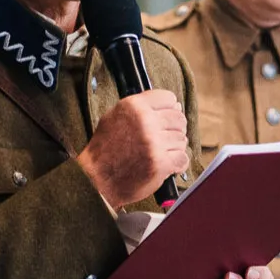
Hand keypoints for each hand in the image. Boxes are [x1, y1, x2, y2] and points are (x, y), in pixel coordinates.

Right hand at [77, 90, 188, 207]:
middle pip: (179, 119)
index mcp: (134, 106)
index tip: (166, 118)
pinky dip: (177, 163)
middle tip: (163, 140)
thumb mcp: (115, 117)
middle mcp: (145, 121)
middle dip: (174, 130)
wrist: (97, 180)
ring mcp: (153, 142)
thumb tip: (173, 104)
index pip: (168, 98)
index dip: (170, 109)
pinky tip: (165, 165)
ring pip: (182, 139)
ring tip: (158, 154)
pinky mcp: (160, 162)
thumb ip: (141, 108)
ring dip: (174, 148)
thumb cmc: (105, 151)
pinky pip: (183, 158)